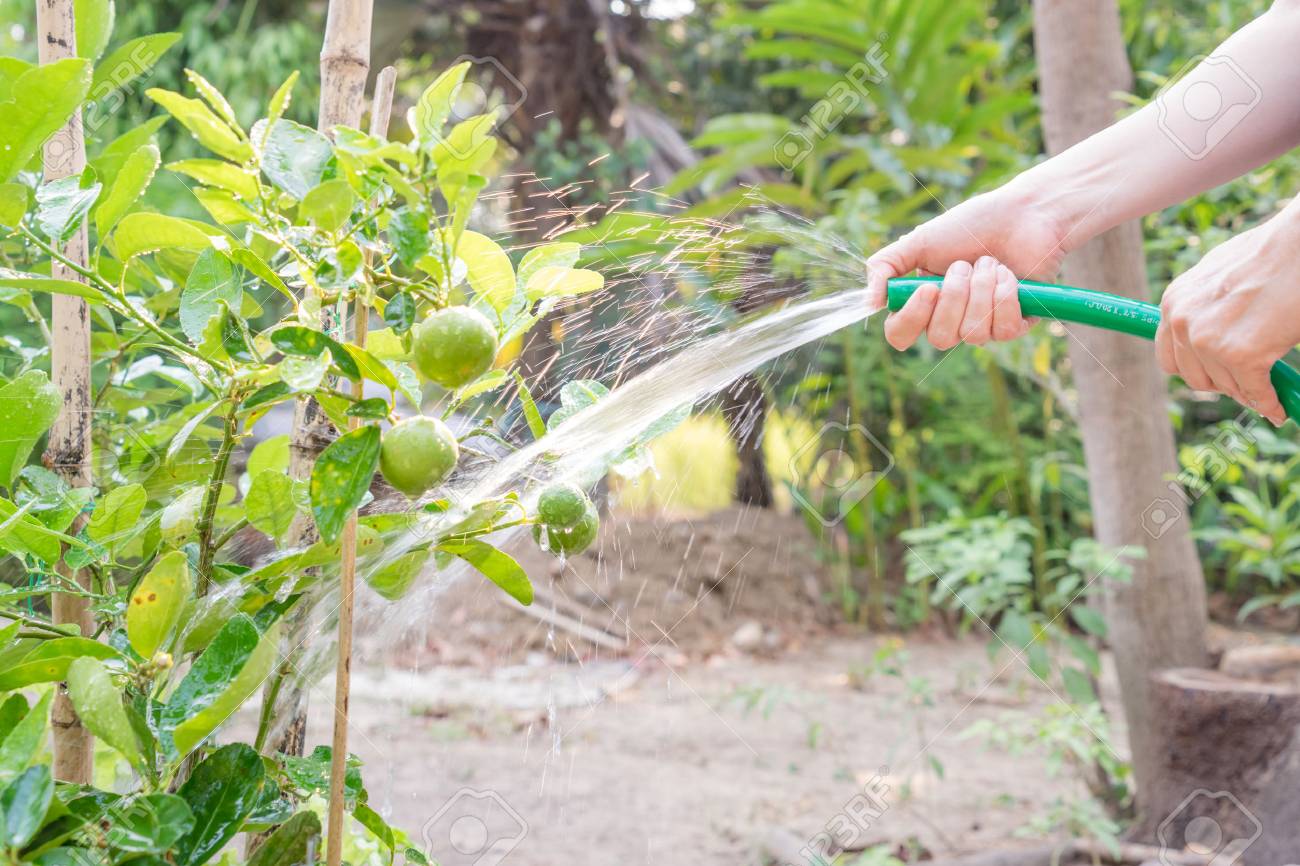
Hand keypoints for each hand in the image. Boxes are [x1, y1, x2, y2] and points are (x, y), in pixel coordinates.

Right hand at [866, 184, 1070, 349]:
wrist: (1022, 214)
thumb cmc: (971, 226)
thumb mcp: (918, 241)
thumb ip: (885, 266)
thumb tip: (869, 302)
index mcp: (922, 304)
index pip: (900, 335)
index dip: (911, 318)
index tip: (927, 288)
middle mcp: (950, 321)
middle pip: (939, 338)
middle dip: (954, 297)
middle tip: (963, 264)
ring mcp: (982, 326)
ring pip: (972, 334)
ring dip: (981, 290)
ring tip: (989, 262)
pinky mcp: (1014, 325)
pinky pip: (1003, 330)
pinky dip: (1005, 296)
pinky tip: (1010, 275)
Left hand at [1155, 216, 1299, 425]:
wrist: (1298, 245)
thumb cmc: (1267, 256)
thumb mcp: (1216, 276)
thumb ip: (1202, 307)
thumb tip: (1202, 338)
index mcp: (1173, 303)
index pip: (1169, 358)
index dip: (1194, 370)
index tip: (1214, 375)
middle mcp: (1182, 324)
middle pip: (1195, 378)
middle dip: (1222, 385)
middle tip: (1245, 385)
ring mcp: (1209, 341)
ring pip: (1227, 386)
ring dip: (1248, 392)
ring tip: (1266, 388)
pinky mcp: (1240, 355)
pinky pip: (1255, 393)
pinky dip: (1269, 403)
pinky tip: (1279, 406)